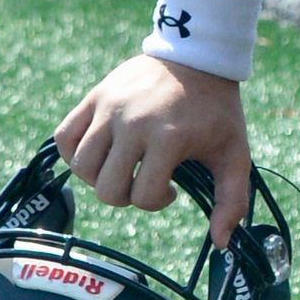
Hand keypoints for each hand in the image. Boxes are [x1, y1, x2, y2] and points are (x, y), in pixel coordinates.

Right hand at [53, 53, 250, 244]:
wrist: (197, 57)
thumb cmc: (217, 111)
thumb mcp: (235, 154)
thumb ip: (232, 201)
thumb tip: (222, 243)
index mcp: (169, 138)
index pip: (142, 197)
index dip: (157, 202)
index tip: (172, 188)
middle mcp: (133, 123)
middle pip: (106, 188)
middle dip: (126, 196)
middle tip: (144, 180)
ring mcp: (109, 108)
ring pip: (81, 166)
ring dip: (100, 178)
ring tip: (123, 167)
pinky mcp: (94, 97)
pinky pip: (64, 137)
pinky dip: (75, 154)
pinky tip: (101, 154)